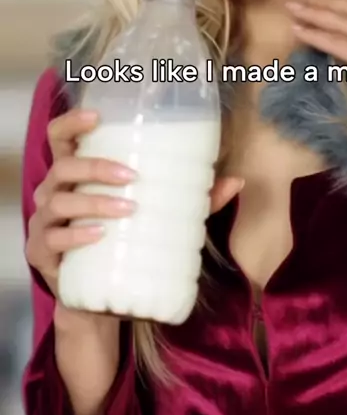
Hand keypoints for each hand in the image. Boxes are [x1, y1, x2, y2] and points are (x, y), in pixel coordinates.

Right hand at [25, 107, 243, 414]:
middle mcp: (54, 191)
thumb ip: (192, 198)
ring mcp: (45, 222)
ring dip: (95, 202)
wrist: (97, 299)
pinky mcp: (43, 254)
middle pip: (64, 166)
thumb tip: (235, 180)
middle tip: (131, 176)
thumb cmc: (121, 241)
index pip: (60, 136)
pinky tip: (100, 235)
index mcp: (75, 172)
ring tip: (128, 209)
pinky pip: (54, 239)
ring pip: (61, 201)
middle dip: (96, 167)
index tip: (97, 115)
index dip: (72, 121)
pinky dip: (77, 235)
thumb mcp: (154, 214)